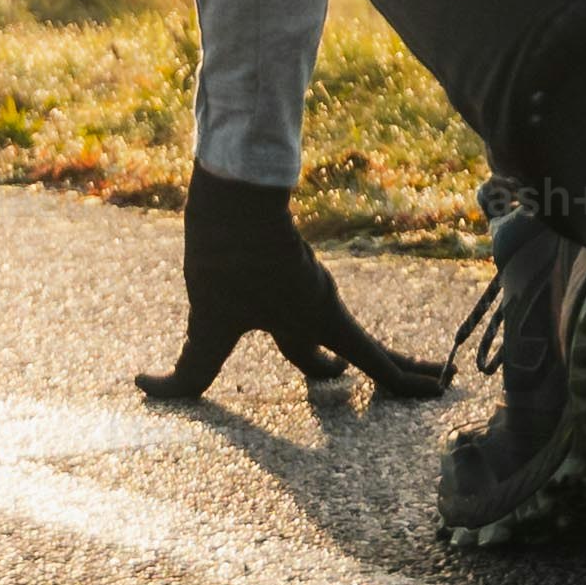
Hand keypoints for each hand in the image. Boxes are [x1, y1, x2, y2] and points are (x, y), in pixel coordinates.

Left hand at [137, 170, 454, 404]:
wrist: (230, 194)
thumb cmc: (225, 258)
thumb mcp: (208, 322)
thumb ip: (190, 369)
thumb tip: (146, 389)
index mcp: (318, 322)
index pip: (374, 364)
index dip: (406, 383)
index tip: (439, 390)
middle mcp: (322, 305)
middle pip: (368, 350)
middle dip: (397, 370)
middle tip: (431, 383)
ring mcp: (309, 284)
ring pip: (337, 331)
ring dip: (355, 354)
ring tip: (358, 369)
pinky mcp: (288, 268)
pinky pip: (313, 313)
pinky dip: (322, 335)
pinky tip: (308, 333)